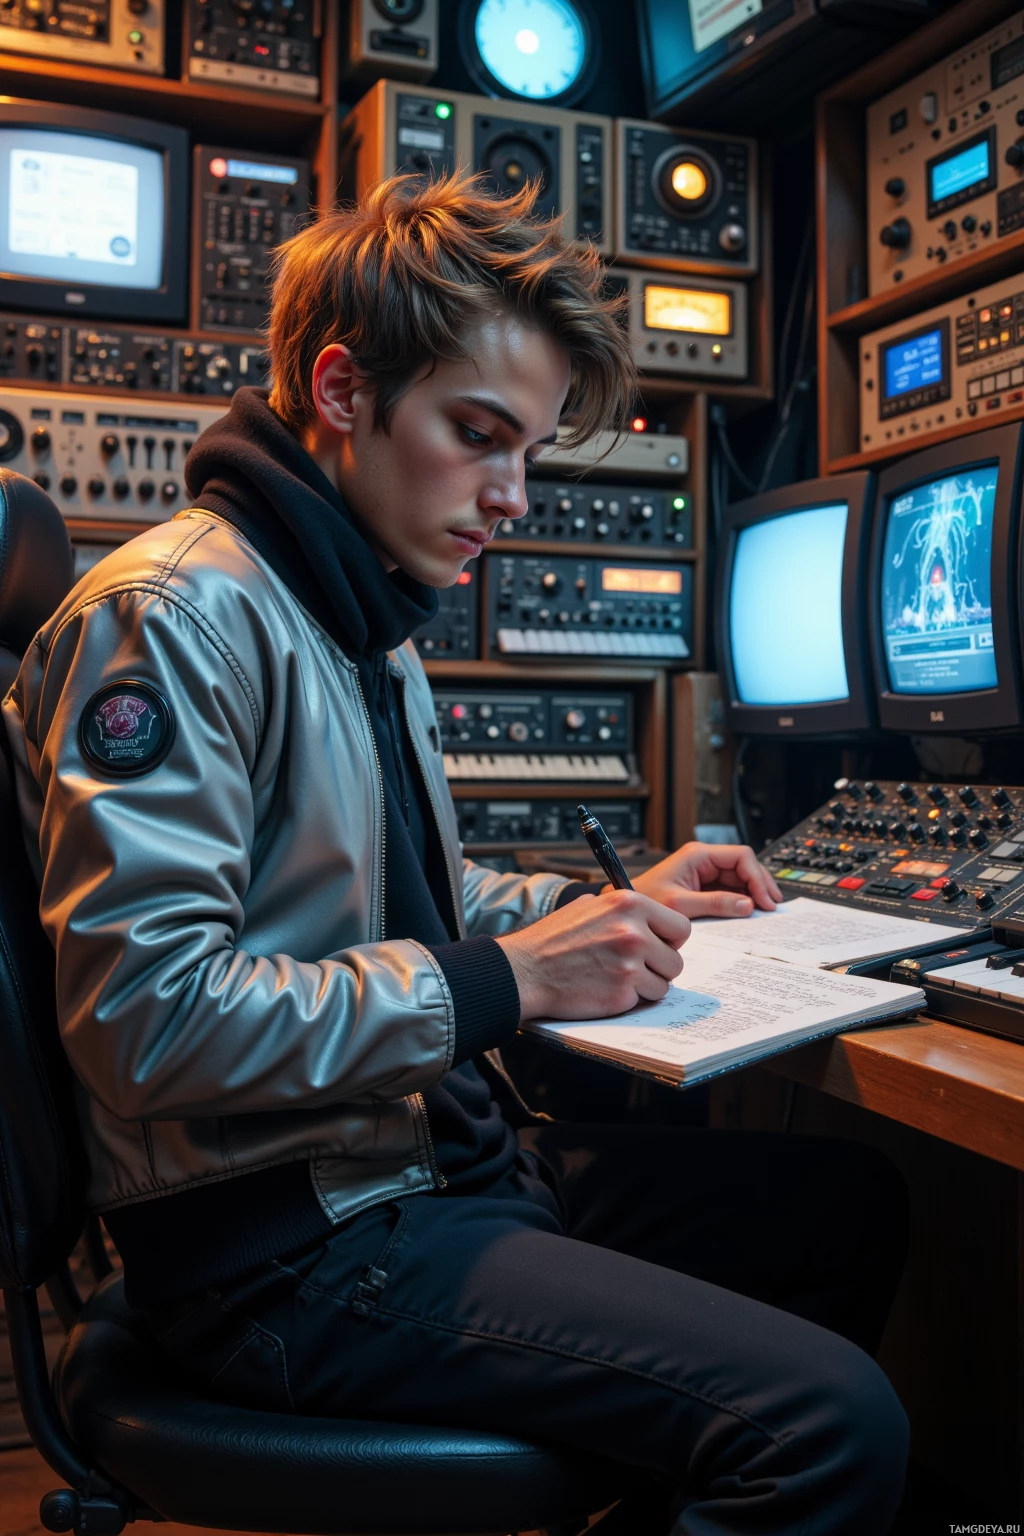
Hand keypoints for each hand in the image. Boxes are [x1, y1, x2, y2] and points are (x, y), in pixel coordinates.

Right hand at [496, 889, 689, 1022]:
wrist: (525, 970)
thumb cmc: (552, 940)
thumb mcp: (586, 906)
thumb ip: (620, 909)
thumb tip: (644, 915)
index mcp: (629, 904)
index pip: (680, 926)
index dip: (669, 940)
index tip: (657, 946)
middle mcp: (633, 932)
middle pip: (676, 960)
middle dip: (658, 967)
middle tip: (635, 967)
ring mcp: (629, 964)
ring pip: (663, 983)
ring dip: (645, 985)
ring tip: (616, 978)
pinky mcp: (622, 993)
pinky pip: (644, 1000)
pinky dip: (629, 999)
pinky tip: (606, 989)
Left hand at [627, 842, 782, 919]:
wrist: (628, 909)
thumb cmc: (646, 899)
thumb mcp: (681, 904)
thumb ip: (715, 903)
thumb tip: (747, 904)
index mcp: (699, 855)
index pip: (740, 856)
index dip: (757, 876)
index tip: (764, 899)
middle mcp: (704, 860)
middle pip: (744, 865)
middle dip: (760, 883)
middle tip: (772, 905)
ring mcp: (704, 873)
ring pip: (740, 877)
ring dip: (754, 891)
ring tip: (766, 908)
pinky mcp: (703, 886)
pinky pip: (730, 889)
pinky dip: (742, 899)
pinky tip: (751, 910)